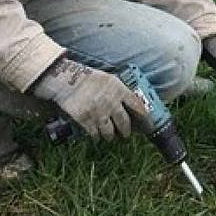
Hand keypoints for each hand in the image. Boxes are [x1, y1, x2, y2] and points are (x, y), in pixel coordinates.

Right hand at [32, 58, 147, 140]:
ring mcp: (99, 113)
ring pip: (110, 132)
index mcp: (119, 90)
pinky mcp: (87, 120)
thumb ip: (120, 91)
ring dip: (110, 136)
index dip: (144, 117)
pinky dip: (96, 137)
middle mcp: (111, 103)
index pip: (137, 106)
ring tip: (109, 136)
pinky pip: (95, 134)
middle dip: (126, 132)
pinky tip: (96, 136)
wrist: (68, 80)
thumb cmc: (89, 79)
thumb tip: (130, 104)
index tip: (147, 124)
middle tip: (125, 135)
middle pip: (124, 123)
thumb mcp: (109, 79)